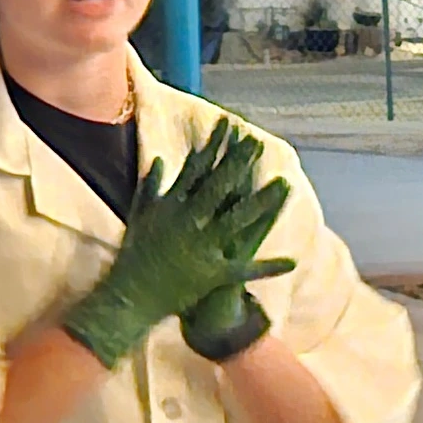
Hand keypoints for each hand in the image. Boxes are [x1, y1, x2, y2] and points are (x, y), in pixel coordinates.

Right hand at [59, 119, 293, 368]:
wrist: (130, 297)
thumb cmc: (135, 256)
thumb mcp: (139, 215)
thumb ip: (151, 186)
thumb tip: (161, 159)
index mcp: (173, 206)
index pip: (198, 169)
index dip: (216, 146)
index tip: (231, 126)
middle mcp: (190, 222)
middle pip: (221, 186)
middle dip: (240, 163)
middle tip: (259, 143)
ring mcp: (204, 247)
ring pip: (239, 218)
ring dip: (262, 202)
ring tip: (284, 184)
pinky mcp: (213, 274)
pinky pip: (246, 270)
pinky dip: (268, 267)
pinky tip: (291, 262)